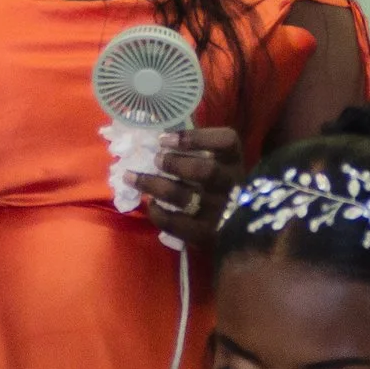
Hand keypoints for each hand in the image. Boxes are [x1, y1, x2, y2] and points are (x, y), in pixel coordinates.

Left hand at [134, 126, 241, 246]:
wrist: (237, 232)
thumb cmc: (220, 188)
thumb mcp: (220, 164)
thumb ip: (198, 147)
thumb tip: (163, 133)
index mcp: (234, 161)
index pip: (226, 141)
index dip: (196, 137)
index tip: (164, 138)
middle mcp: (231, 185)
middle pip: (205, 170)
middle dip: (174, 163)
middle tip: (155, 159)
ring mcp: (219, 212)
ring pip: (184, 196)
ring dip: (153, 184)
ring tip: (132, 177)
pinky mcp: (205, 234)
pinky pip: (176, 223)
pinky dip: (158, 213)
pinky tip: (151, 204)